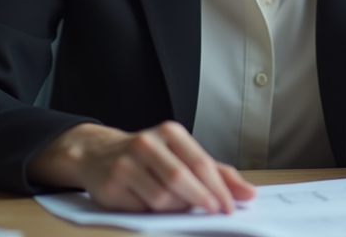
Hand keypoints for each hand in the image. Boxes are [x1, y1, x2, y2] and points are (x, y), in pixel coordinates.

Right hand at [27, 121, 254, 212]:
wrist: (97, 153)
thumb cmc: (149, 156)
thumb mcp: (181, 155)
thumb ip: (215, 173)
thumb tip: (248, 194)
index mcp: (169, 132)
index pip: (200, 162)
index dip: (218, 188)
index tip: (230, 207)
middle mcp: (146, 143)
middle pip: (181, 178)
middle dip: (202, 199)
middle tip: (214, 213)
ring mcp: (126, 163)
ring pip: (161, 197)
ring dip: (175, 208)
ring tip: (177, 205)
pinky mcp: (112, 184)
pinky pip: (141, 208)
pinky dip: (153, 212)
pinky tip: (152, 204)